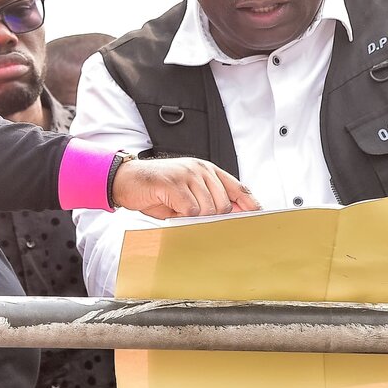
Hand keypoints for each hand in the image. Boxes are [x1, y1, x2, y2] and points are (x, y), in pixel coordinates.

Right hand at [111, 157, 259, 218]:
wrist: (128, 180)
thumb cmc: (158, 189)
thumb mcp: (188, 192)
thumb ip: (209, 200)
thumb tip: (231, 216)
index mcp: (207, 170)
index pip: (238, 187)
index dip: (250, 204)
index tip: (259, 216)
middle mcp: (200, 169)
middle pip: (223, 204)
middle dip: (212, 217)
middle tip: (193, 216)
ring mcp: (187, 175)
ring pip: (207, 209)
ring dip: (194, 217)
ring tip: (178, 209)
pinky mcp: (174, 184)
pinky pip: (190, 210)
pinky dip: (182, 216)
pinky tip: (171, 208)